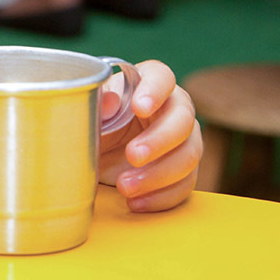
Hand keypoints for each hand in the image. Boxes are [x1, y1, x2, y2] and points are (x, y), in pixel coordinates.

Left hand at [98, 60, 201, 211]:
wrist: (94, 154)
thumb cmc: (94, 122)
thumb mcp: (88, 112)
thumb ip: (98, 105)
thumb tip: (110, 101)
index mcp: (148, 84)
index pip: (162, 77)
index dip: (155, 90)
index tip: (139, 107)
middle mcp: (172, 109)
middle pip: (183, 119)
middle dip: (159, 140)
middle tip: (132, 155)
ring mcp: (183, 140)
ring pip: (190, 155)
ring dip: (159, 174)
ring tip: (125, 187)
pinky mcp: (183, 171)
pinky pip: (186, 185)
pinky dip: (161, 197)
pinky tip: (136, 202)